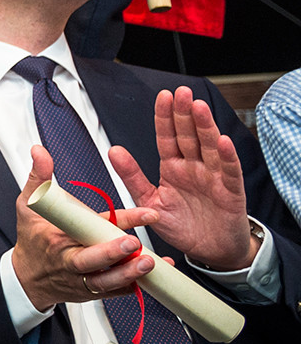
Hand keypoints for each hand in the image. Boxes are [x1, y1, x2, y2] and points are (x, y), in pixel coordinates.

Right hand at [12, 145, 157, 311]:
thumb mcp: (27, 206)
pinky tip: (148, 279)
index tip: (144, 213)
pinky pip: (113, 293)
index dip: (119, 219)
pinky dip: (131, 287)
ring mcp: (81, 279)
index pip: (89, 226)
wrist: (27, 277)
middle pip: (92, 260)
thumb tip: (39, 151)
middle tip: (135, 243)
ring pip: (105, 282)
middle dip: (114, 253)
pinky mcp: (91, 292)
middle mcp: (70, 260)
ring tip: (149, 263)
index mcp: (58, 237)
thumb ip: (38, 178)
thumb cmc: (31, 239)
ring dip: (127, 274)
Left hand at [110, 88, 255, 269]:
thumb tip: (113, 151)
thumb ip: (132, 177)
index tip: (163, 96)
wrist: (209, 250)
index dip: (165, 117)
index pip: (167, 137)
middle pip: (189, 135)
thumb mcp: (150, 201)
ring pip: (209, 147)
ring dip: (205, 127)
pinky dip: (227, 157)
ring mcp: (213, 177)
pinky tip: (223, 141)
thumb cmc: (181, 225)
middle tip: (182, 92)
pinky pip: (229, 172)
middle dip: (185, 113)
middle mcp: (194, 167)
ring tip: (199, 107)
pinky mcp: (230, 192)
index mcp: (173, 167)